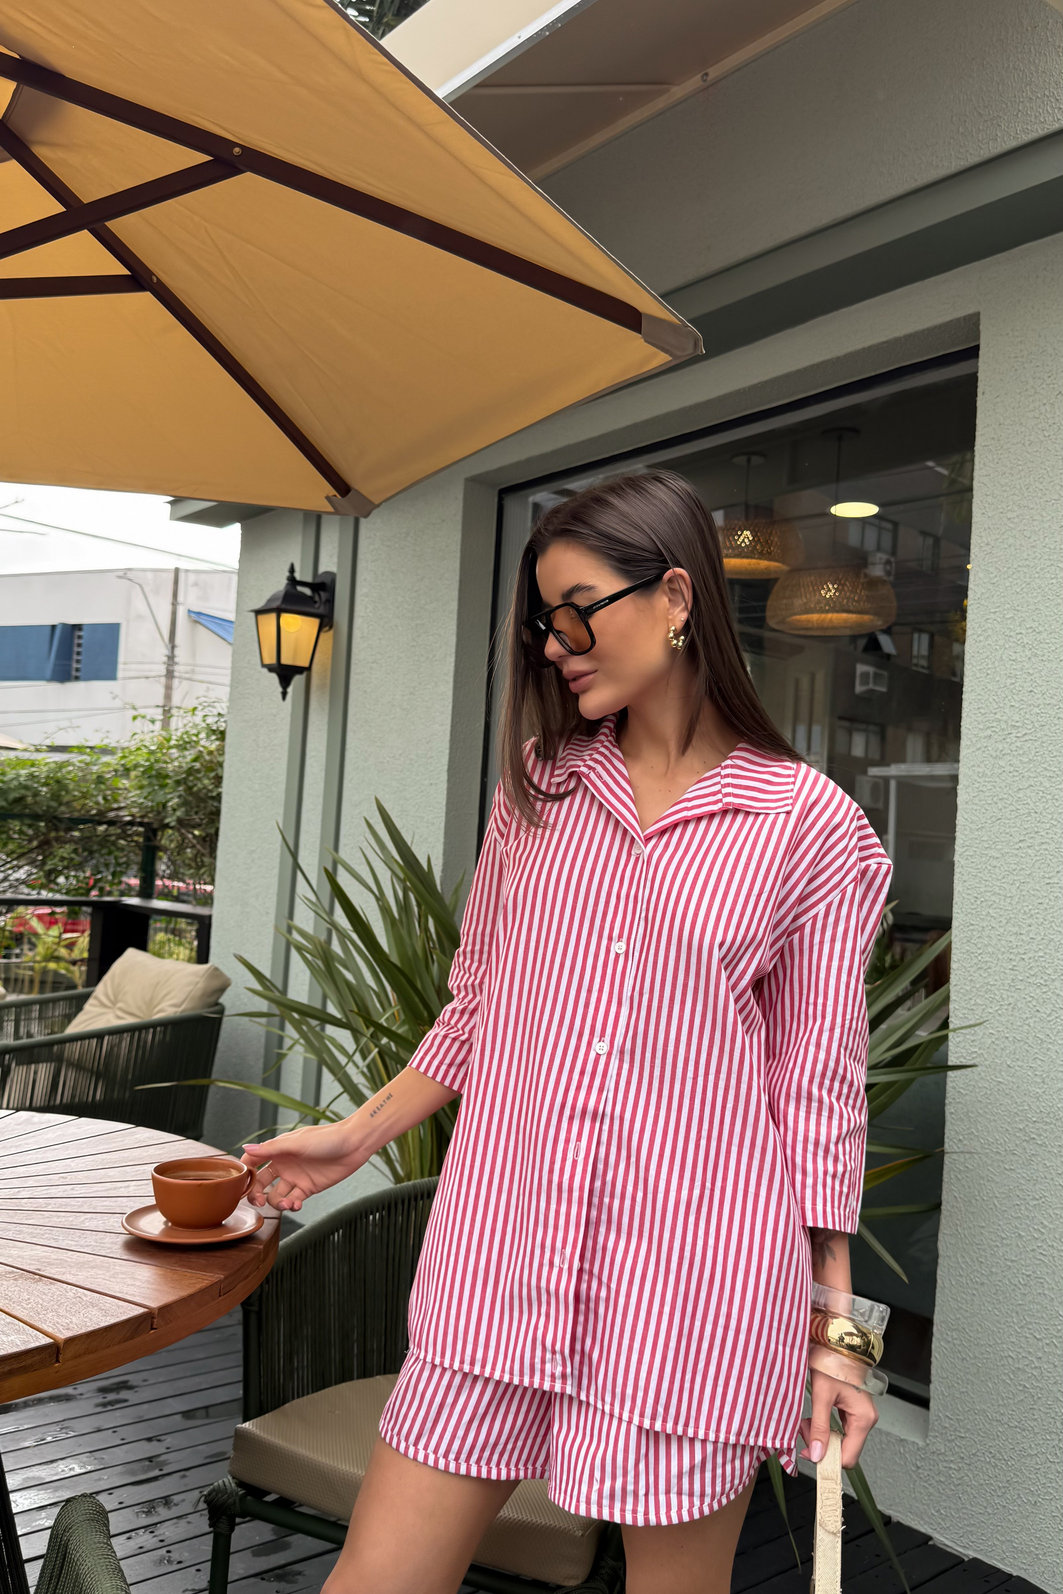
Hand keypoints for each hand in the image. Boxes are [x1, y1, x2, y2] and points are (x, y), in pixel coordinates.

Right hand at [241, 1121, 363, 1211]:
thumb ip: (271, 1149)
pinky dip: (291, 1206)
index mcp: (277, 1150)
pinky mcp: (308, 1188)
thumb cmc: (326, 1138)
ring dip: (276, 1203)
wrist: (353, 1145)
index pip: (253, 1162)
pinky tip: (295, 1205)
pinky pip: (292, 1201)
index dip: (244, 1173)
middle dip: (256, 1194)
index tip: (239, 1185)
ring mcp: (295, 1177)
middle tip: (258, 1201)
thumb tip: (245, 1149)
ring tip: (286, 1204)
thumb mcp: (296, 1143)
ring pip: (275, 1195)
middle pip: (260, 1183)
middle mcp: (284, 1164)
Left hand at [799, 1367, 877, 1471]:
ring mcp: (861, 1416)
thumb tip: (817, 1454)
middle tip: (805, 1429)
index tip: (810, 1454)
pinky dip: (826, 1428)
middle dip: (822, 1445)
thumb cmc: (832, 1362)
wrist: (837, 1344)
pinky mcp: (854, 1412)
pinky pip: (840, 1430)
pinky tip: (815, 1418)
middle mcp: (866, 1419)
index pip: (849, 1457)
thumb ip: (819, 1426)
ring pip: (840, 1441)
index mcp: (863, 1418)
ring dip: (822, 1436)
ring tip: (808, 1421)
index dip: (829, 1459)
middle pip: (844, 1450)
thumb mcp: (821, 1395)